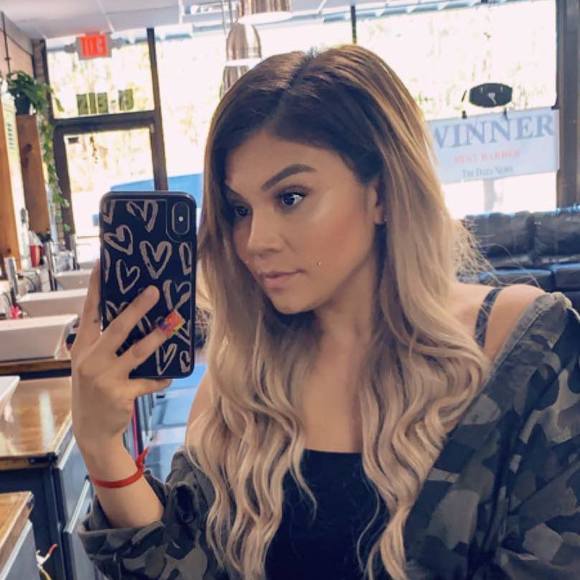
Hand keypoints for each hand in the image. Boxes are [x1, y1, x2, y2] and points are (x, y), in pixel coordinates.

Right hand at [71, 262, 170, 452]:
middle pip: (117, 327)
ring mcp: (105, 378)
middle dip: (137, 308)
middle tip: (154, 291)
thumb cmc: (94, 389)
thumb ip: (104, 343)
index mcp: (83, 347)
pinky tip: (169, 375)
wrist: (91, 429)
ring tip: (174, 323)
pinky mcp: (121, 394)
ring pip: (137, 352)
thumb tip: (133, 316)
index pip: (89, 312)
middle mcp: (91, 360)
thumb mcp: (90, 364)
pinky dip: (160, 378)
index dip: (95, 288)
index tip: (103, 264)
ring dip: (158, 336)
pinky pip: (148, 382)